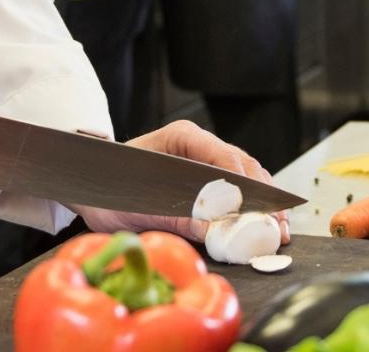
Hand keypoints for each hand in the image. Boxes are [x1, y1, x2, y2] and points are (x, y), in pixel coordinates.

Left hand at [68, 120, 292, 244]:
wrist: (90, 183)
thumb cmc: (109, 184)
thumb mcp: (139, 203)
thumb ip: (175, 215)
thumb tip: (210, 231)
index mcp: (184, 137)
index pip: (226, 156)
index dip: (248, 185)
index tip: (262, 208)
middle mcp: (200, 145)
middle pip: (244, 167)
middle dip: (265, 198)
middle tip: (278, 226)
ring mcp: (205, 160)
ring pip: (247, 177)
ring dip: (264, 205)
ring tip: (277, 231)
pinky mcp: (206, 178)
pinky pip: (237, 190)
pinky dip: (251, 209)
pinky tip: (261, 228)